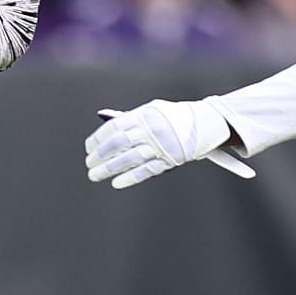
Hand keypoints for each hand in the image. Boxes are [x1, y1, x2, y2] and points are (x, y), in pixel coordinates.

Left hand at [85, 98, 235, 188]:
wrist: (206, 122)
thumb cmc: (173, 118)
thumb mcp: (151, 111)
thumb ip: (129, 117)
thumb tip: (104, 117)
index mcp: (143, 114)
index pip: (114, 128)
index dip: (98, 139)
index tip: (88, 149)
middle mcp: (150, 129)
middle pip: (118, 144)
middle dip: (100, 156)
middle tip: (89, 165)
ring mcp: (160, 145)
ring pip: (129, 159)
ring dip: (109, 169)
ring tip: (96, 175)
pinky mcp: (170, 159)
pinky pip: (147, 170)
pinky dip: (130, 177)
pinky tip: (117, 183)